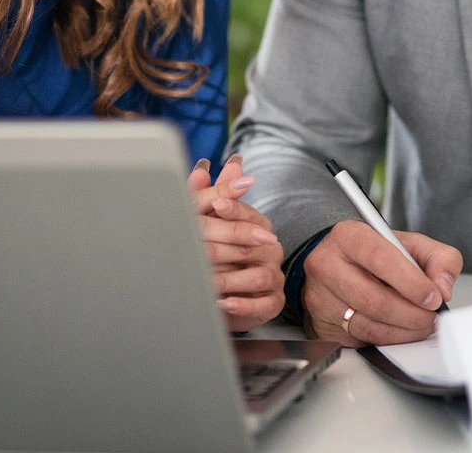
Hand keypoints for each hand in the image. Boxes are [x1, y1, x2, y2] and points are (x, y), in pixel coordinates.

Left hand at [188, 156, 284, 331]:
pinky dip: (243, 304)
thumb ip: (208, 194)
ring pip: (257, 276)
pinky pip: (263, 304)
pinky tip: (225, 303)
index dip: (233, 209)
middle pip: (250, 246)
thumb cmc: (219, 256)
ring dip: (229, 280)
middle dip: (221, 249)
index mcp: (258, 226)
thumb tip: (208, 168)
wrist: (223, 294)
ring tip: (206, 282)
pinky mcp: (273, 302)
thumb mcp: (210, 223)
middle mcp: (269, 249)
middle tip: (198, 251)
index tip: (216, 205)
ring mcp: (273, 276)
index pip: (249, 214)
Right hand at [299, 220, 462, 346]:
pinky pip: (362, 339)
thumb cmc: (373, 254)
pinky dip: (390, 339)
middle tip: (431, 317)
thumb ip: (437, 257)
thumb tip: (442, 286)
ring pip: (368, 324)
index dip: (412, 283)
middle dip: (412, 314)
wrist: (337, 266)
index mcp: (349, 236)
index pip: (381, 259)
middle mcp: (328, 265)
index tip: (433, 296)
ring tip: (422, 325)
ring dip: (404, 331)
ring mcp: (321, 297)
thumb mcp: (409, 243)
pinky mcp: (322, 324)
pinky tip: (402, 331)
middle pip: (374, 299)